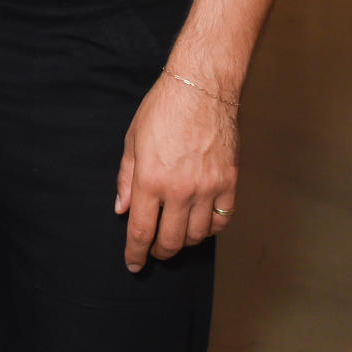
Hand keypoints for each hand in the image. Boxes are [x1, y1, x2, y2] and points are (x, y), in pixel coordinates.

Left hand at [114, 71, 238, 270]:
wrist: (201, 87)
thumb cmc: (163, 108)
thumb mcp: (133, 139)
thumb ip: (126, 177)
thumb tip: (122, 209)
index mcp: (151, 178)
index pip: (142, 230)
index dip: (136, 252)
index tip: (134, 264)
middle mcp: (180, 189)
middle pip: (171, 241)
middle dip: (160, 251)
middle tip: (155, 250)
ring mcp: (208, 188)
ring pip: (198, 235)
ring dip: (185, 241)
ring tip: (177, 233)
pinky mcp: (229, 182)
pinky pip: (222, 220)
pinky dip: (210, 228)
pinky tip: (201, 221)